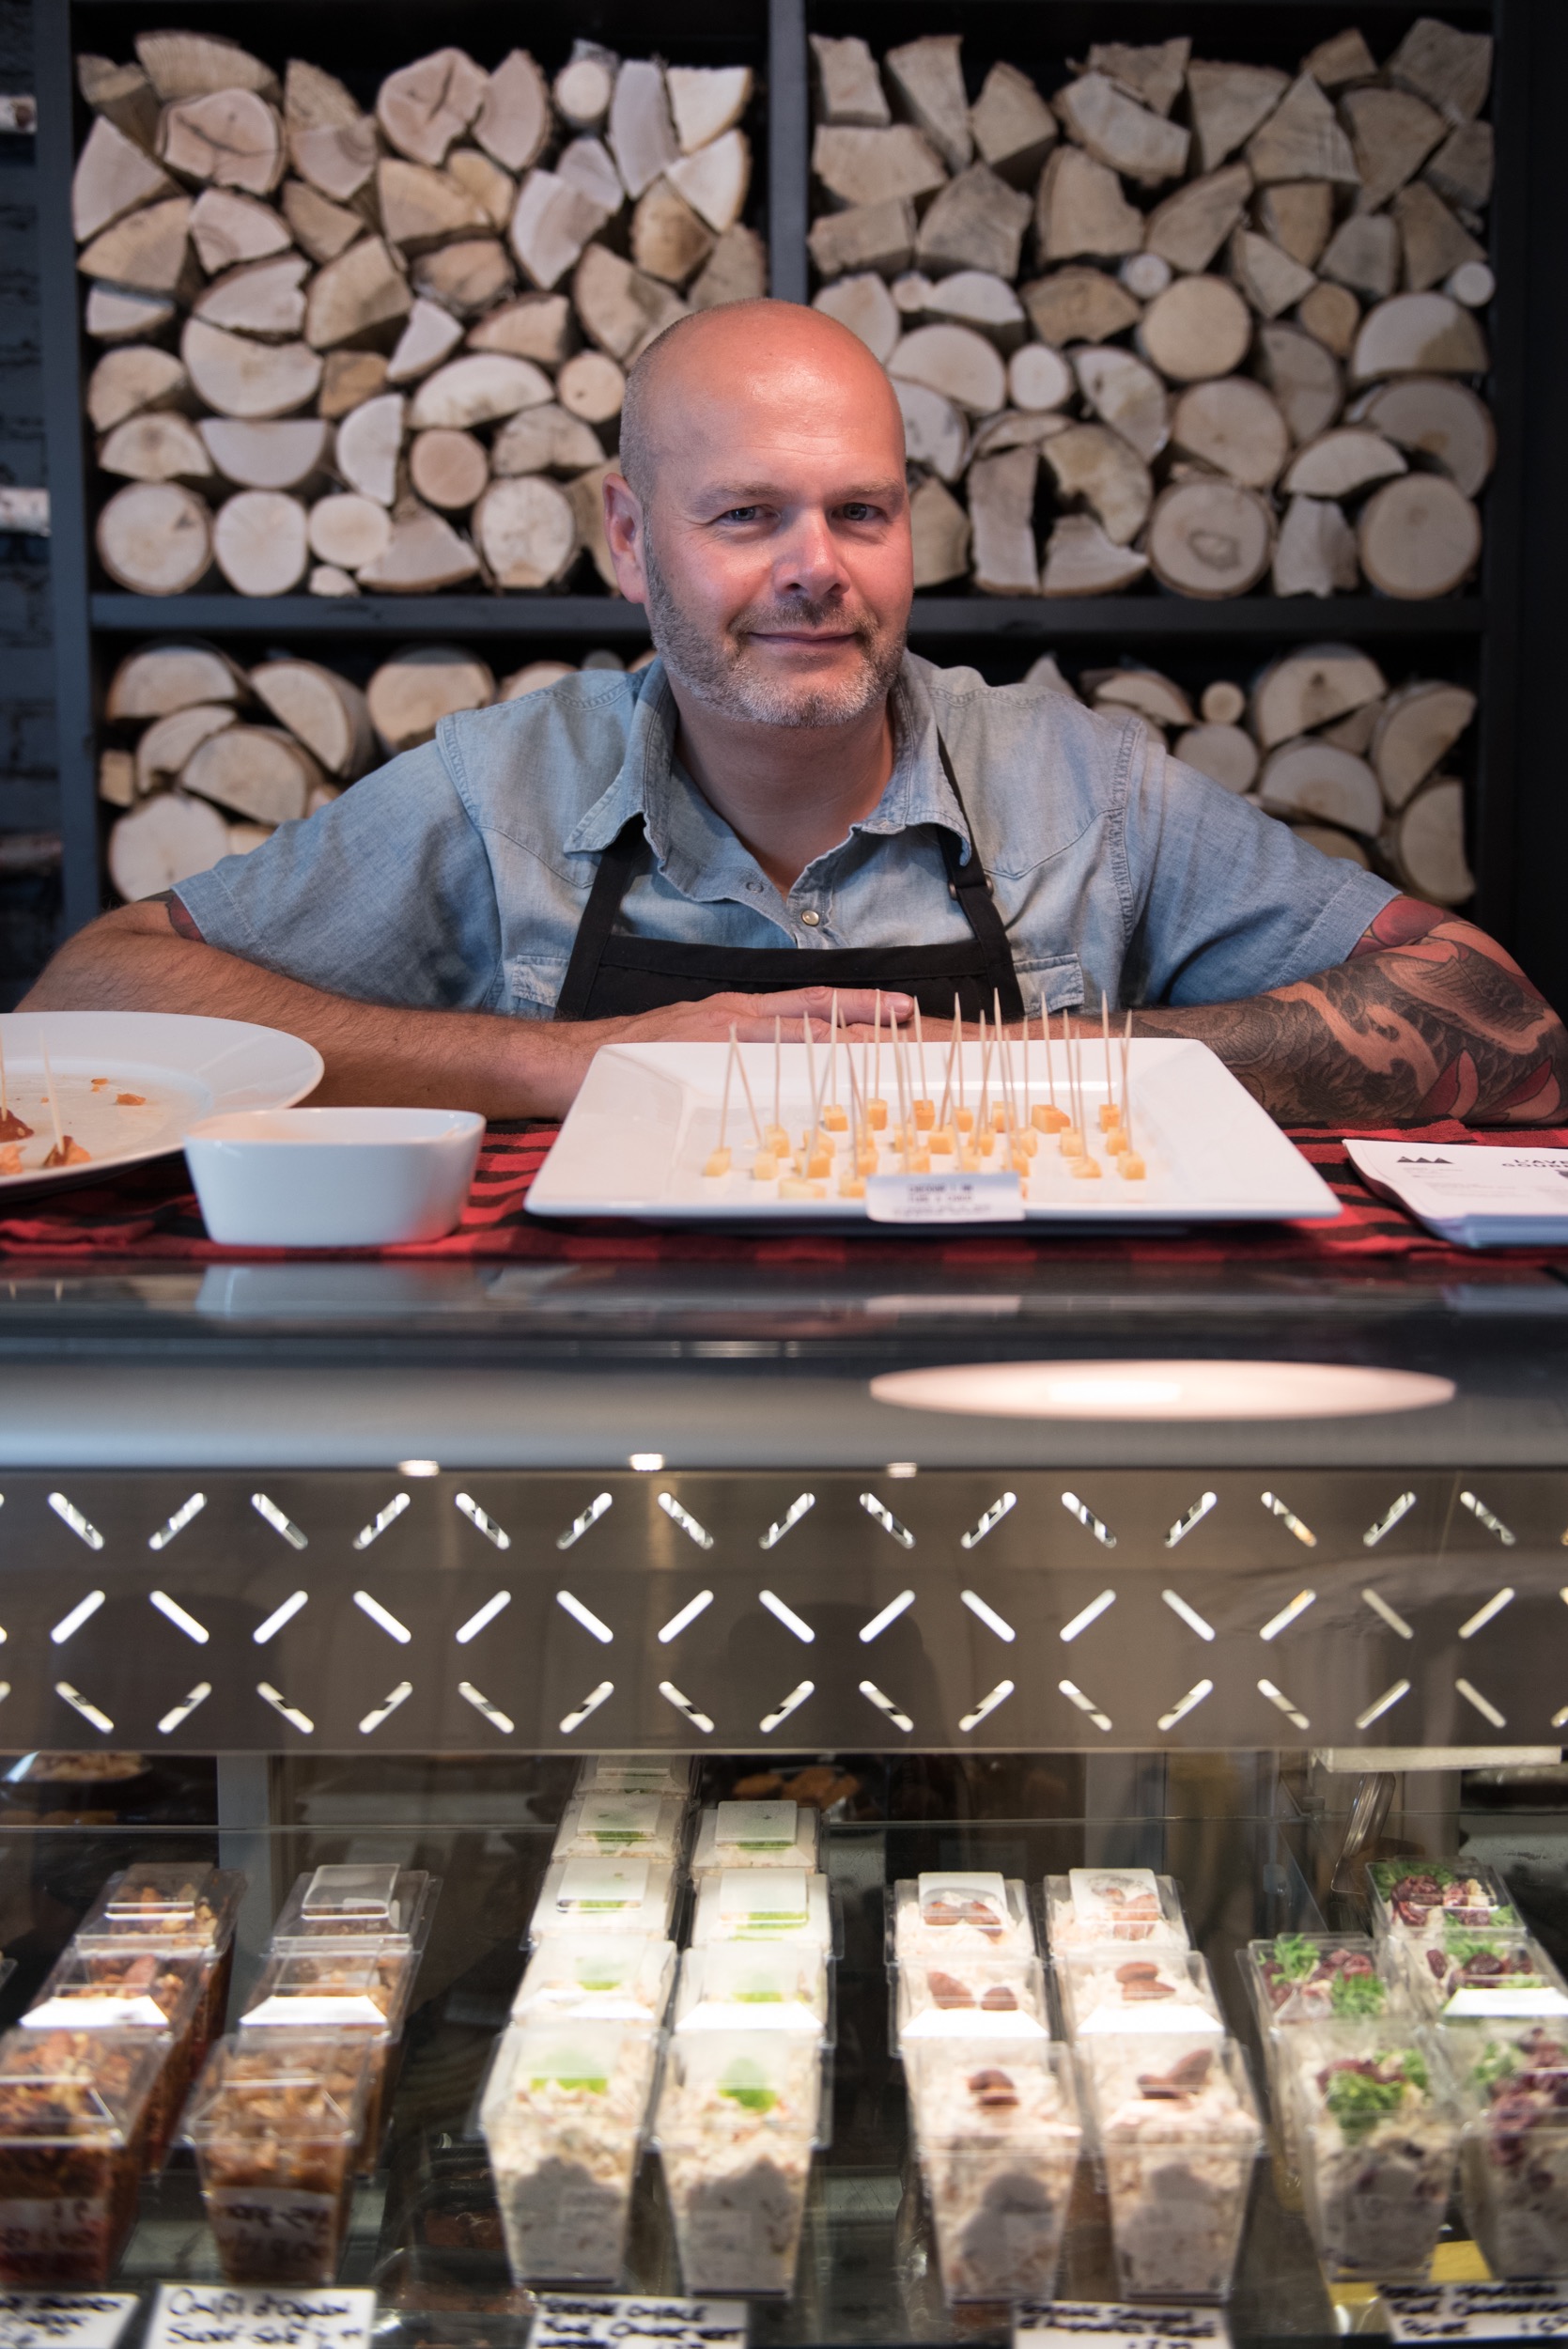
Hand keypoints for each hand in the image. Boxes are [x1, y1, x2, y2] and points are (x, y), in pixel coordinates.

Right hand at [533, 987, 914, 1116]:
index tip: (901, 1013)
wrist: (571, 1061)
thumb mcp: (692, 1045)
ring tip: (893, 1042)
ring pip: (800, 1030)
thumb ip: (735, 1052)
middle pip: (819, 1010)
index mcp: (738, 1014)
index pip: (813, 1006)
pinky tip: (831, 1065)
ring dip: (849, 1036)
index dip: (860, 1008)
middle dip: (870, 1014)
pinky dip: (801, 1058)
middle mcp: (737, 1016)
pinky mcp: (704, 1052)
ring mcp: (722, 1033)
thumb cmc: (632, 1062)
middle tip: (915, 1019)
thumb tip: (777, 1071)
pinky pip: (763, 1054)